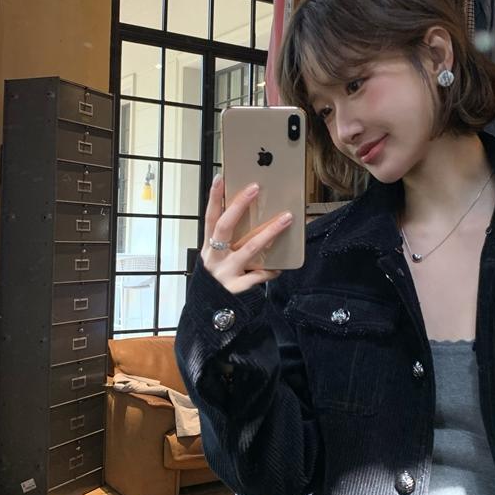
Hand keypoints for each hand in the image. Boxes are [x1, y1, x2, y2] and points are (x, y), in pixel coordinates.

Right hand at [202, 174, 292, 294]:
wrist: (209, 317)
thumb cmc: (217, 283)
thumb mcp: (217, 262)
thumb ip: (229, 246)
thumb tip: (254, 223)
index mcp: (208, 248)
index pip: (210, 217)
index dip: (214, 197)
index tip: (221, 177)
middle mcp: (214, 258)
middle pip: (225, 226)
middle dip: (240, 205)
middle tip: (255, 187)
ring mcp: (225, 273)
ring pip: (249, 247)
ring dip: (269, 231)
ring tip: (286, 218)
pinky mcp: (237, 289)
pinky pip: (259, 276)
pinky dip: (271, 270)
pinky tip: (280, 267)